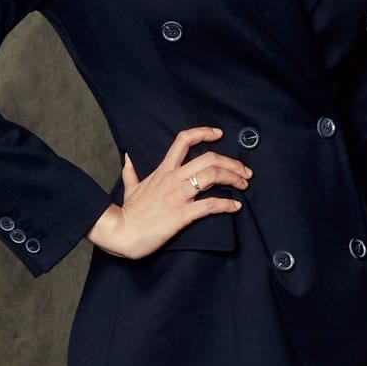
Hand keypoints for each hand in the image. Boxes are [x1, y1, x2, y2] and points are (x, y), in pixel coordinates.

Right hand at [88, 128, 249, 257]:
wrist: (121, 233)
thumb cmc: (128, 212)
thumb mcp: (130, 187)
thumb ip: (131, 171)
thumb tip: (127, 157)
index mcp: (163, 170)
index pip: (183, 141)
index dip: (203, 133)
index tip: (219, 134)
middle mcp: (173, 178)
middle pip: (209, 158)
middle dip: (232, 163)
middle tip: (245, 171)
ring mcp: (178, 196)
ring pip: (212, 176)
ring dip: (234, 178)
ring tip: (244, 185)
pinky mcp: (182, 214)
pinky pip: (210, 205)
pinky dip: (227, 204)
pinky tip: (236, 206)